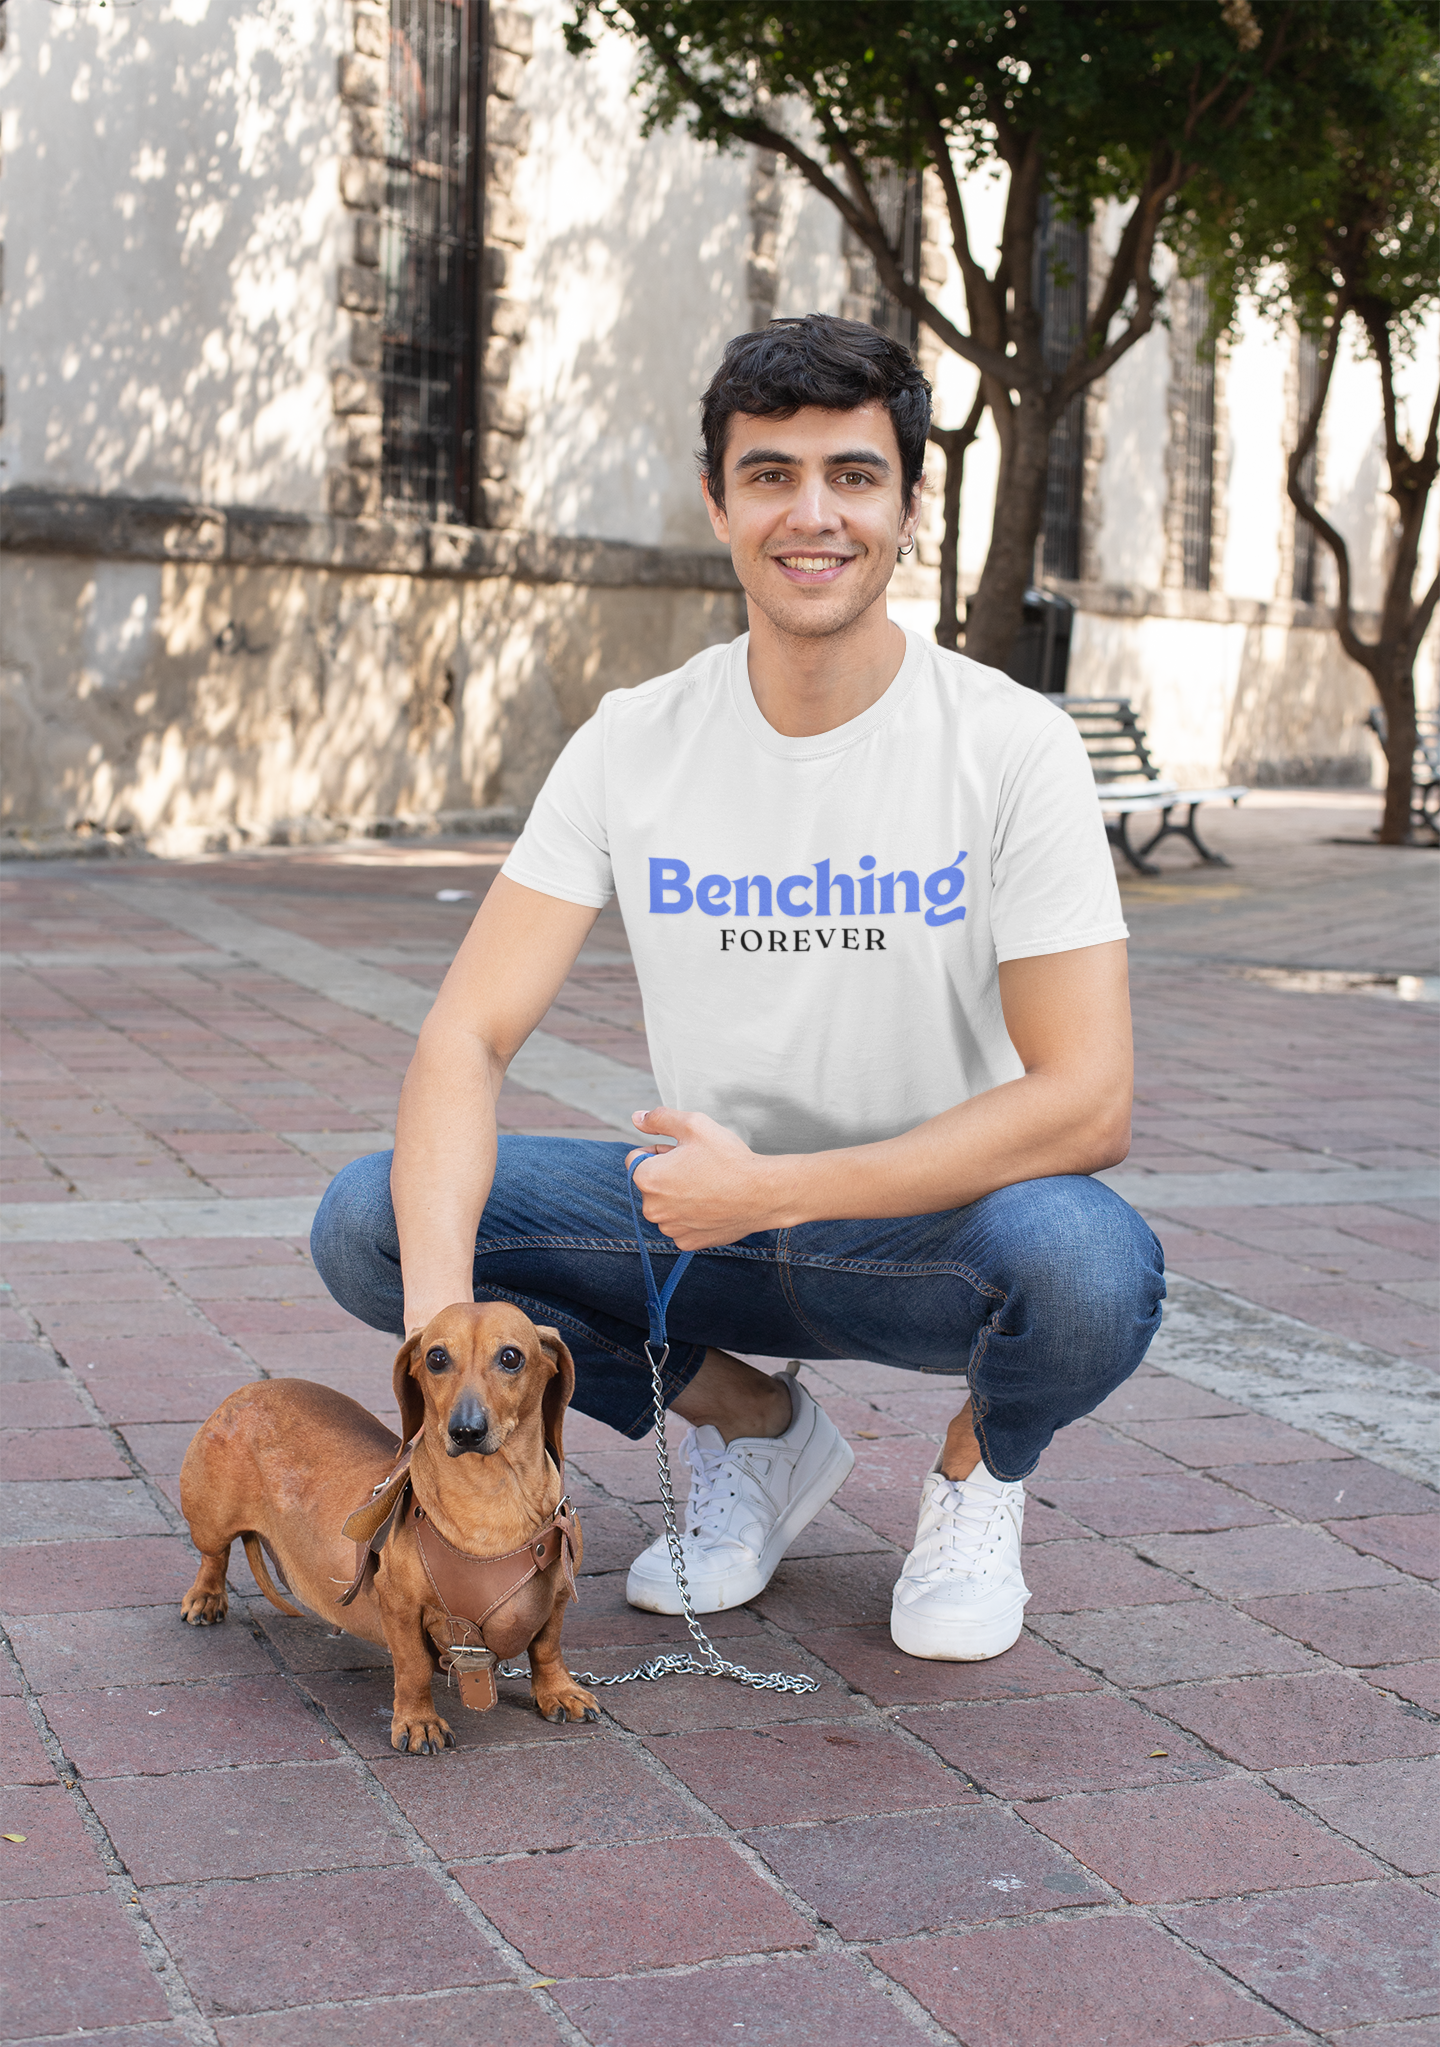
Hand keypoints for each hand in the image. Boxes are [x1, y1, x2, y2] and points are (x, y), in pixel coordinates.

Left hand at [626, 1108, 784, 1250]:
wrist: (762, 1194)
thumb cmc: (727, 1158)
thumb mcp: (694, 1125)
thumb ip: (660, 1118)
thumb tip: (636, 1118)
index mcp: (646, 1178)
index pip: (636, 1158)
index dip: (661, 1150)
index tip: (684, 1152)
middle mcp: (652, 1208)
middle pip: (650, 1183)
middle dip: (667, 1174)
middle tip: (698, 1168)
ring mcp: (670, 1229)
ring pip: (666, 1205)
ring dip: (678, 1196)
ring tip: (708, 1186)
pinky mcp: (687, 1243)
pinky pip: (680, 1224)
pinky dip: (691, 1216)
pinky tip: (711, 1205)